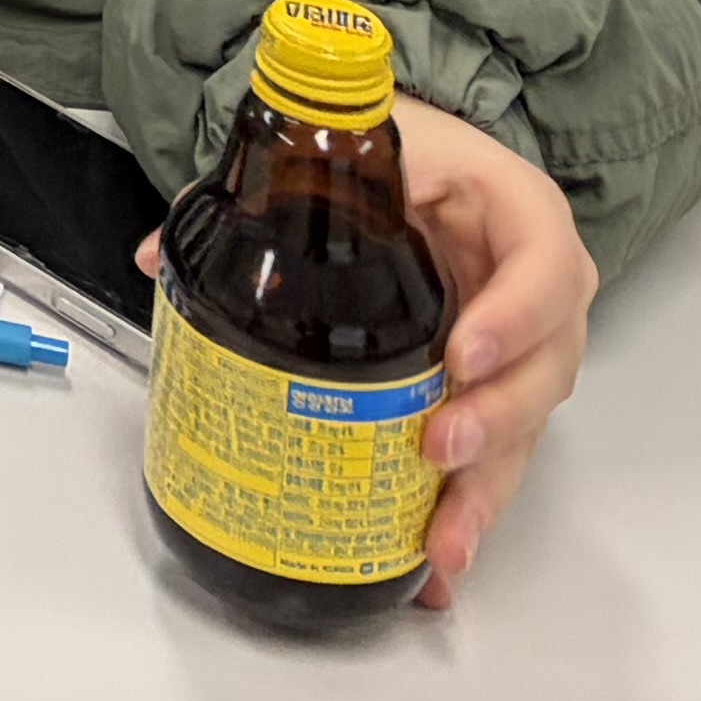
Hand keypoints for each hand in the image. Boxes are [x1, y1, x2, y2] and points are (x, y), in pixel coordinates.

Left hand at [123, 101, 592, 608]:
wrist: (427, 163)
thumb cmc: (404, 152)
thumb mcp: (351, 146)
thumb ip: (260, 190)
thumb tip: (157, 258)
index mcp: (516, 216)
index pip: (543, 266)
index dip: (512, 315)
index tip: (459, 352)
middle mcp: (533, 291)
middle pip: (543, 366)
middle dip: (494, 417)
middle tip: (437, 445)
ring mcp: (519, 350)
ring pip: (523, 427)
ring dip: (484, 488)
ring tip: (440, 536)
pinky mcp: (496, 392)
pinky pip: (495, 455)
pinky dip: (468, 507)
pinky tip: (436, 555)